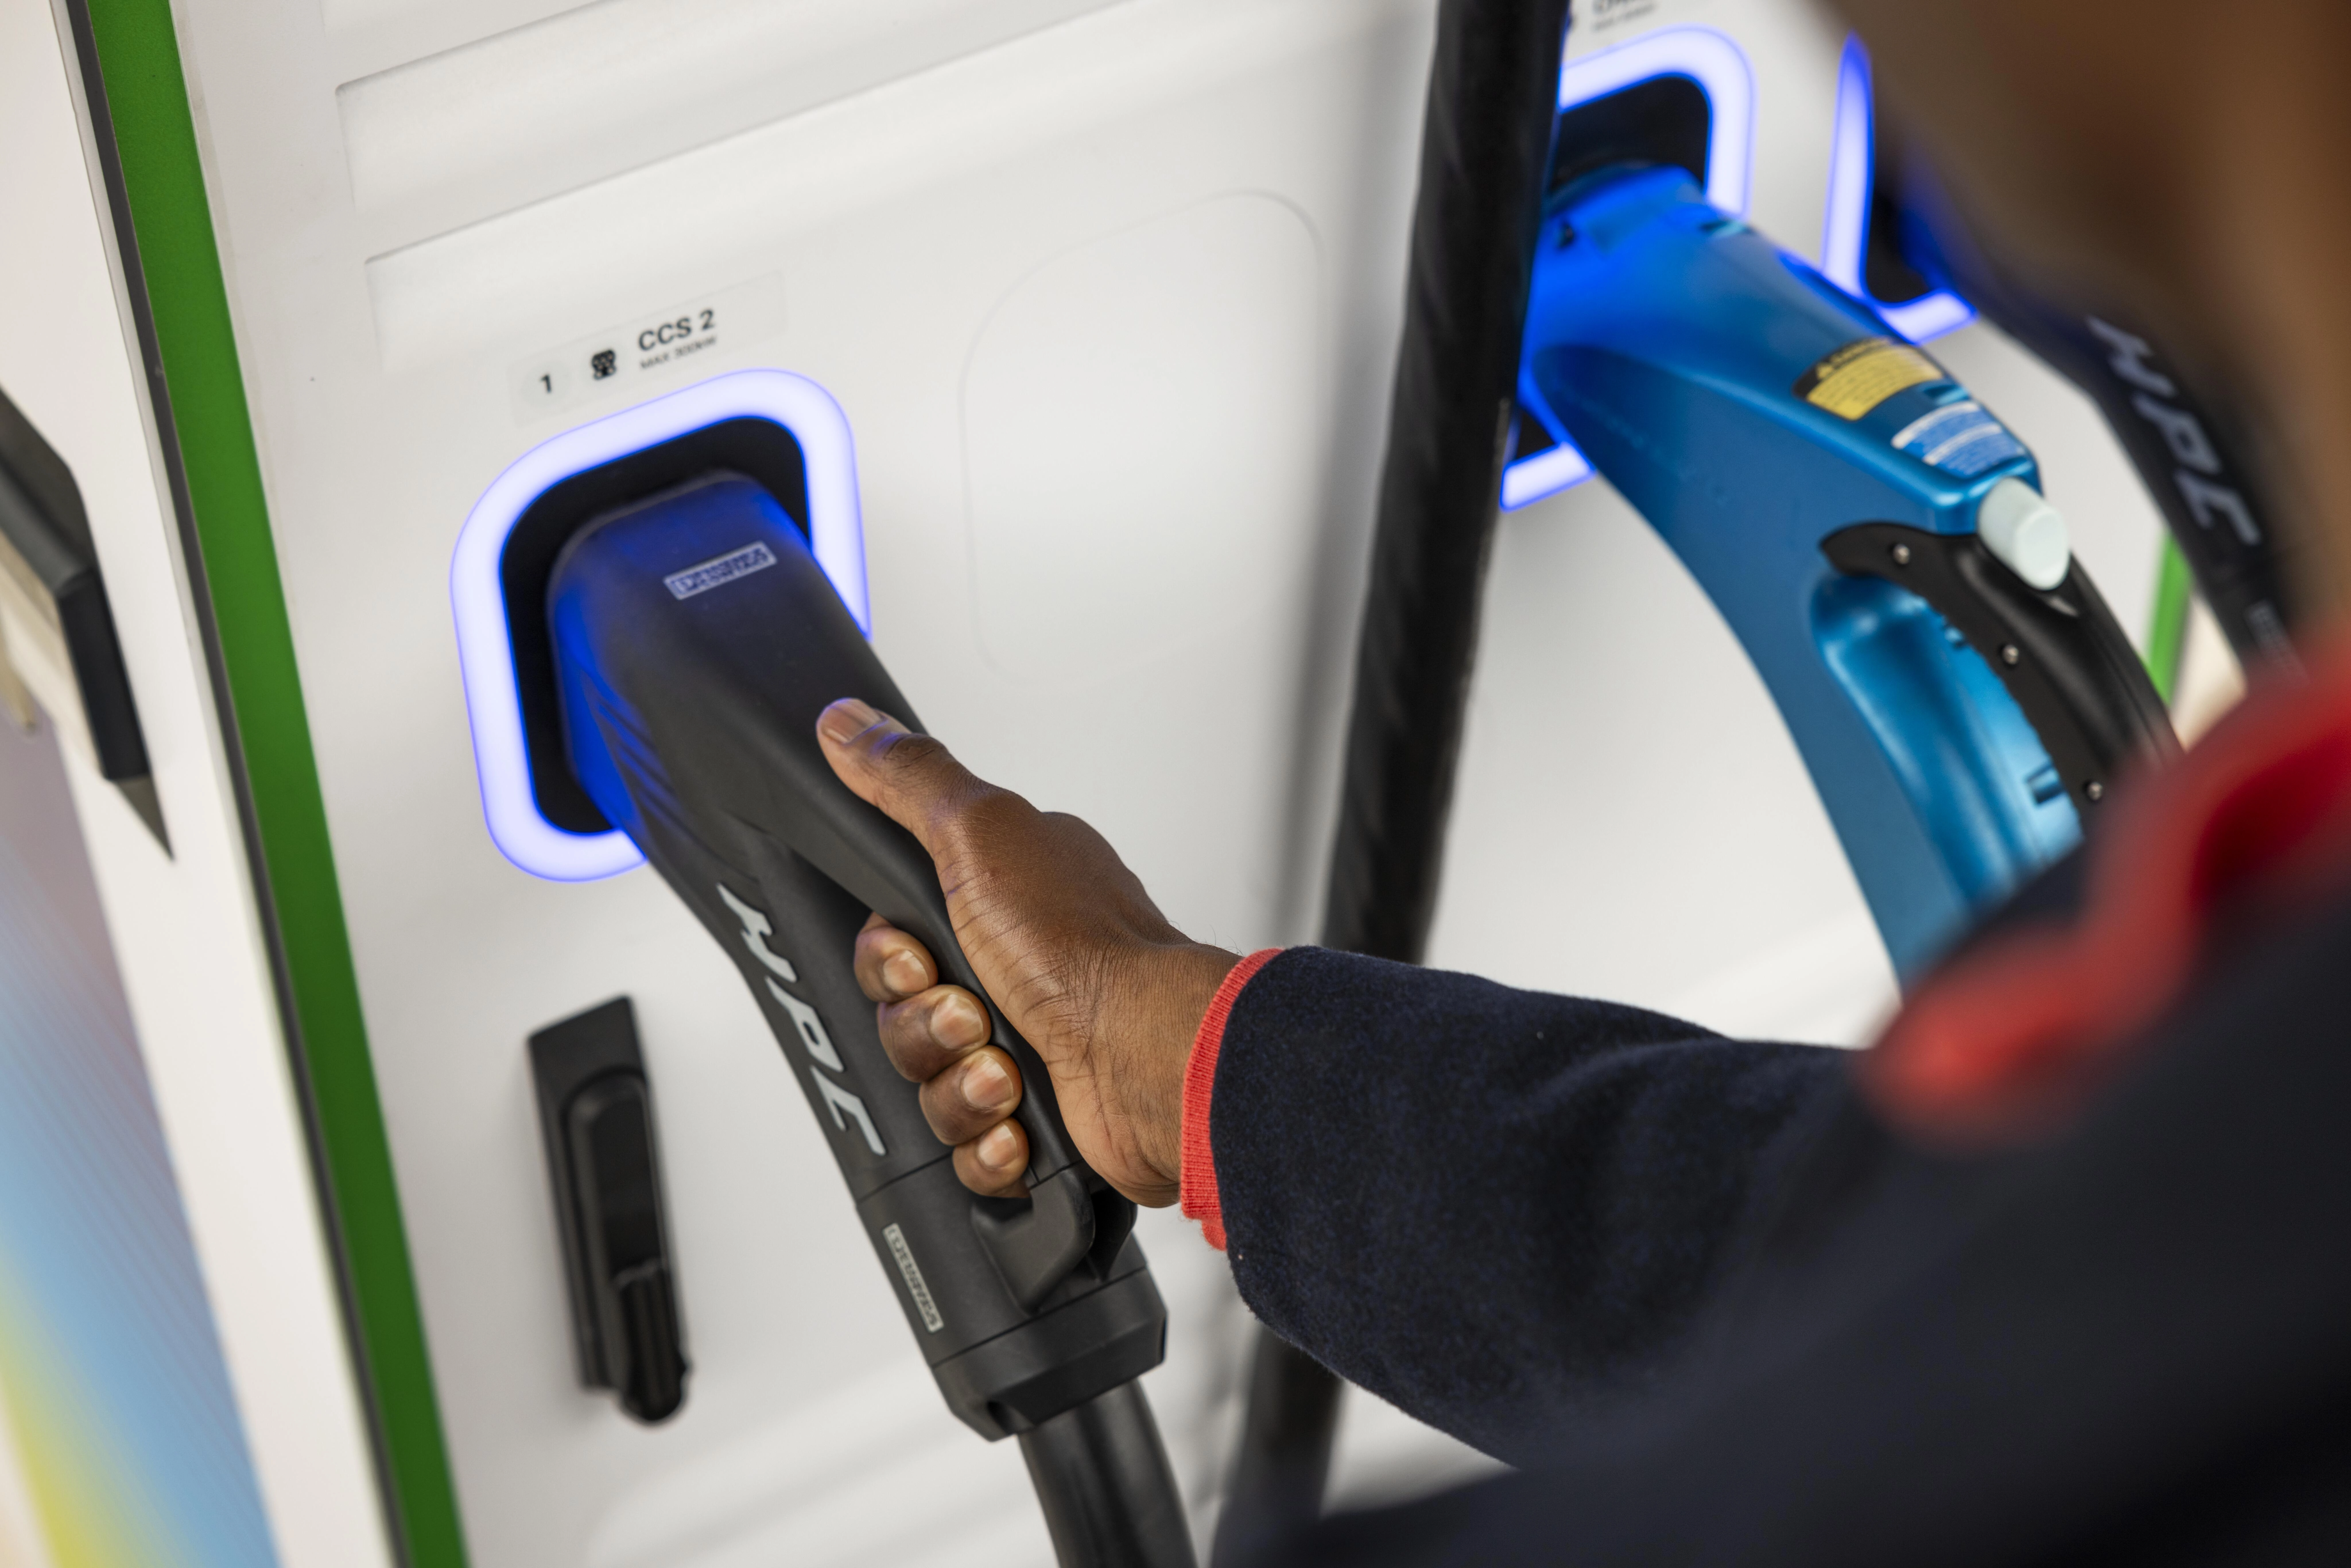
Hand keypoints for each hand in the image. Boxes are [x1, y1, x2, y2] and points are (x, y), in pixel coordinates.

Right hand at [817, 698, 1239, 1206]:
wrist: (1155, 1062)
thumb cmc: (1086, 954)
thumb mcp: (983, 833)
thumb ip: (911, 780)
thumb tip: (850, 725)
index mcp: (1004, 900)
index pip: (894, 935)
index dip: (888, 956)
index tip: (916, 954)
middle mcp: (1018, 971)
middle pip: (902, 1016)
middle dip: (924, 1025)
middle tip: (972, 1013)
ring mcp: (1031, 1047)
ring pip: (930, 1086)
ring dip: (959, 1085)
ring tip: (1006, 1069)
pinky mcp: (1040, 1120)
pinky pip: (968, 1151)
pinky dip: (990, 1142)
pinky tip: (1021, 1121)